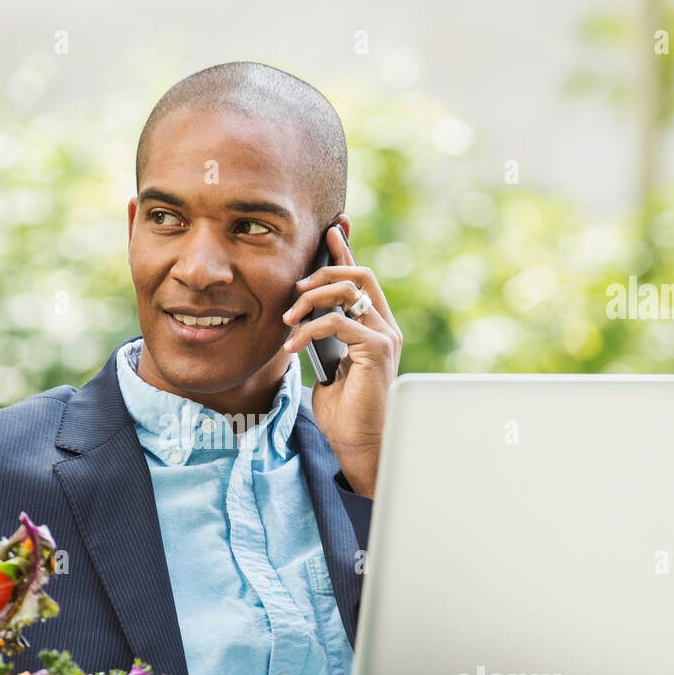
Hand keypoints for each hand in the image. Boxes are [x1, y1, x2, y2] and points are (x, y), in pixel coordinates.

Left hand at [281, 224, 402, 496]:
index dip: (345, 251)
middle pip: (359, 274)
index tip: (328, 231)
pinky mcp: (378, 350)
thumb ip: (323, 339)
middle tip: (294, 289)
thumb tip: (301, 316)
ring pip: (350, 291)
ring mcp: (385, 336)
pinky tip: (291, 347)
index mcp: (375, 326)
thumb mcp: (327, 365)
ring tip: (288, 317)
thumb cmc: (343, 411)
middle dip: (324, 270)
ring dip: (313, 298)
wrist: (358, 444)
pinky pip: (339, 322)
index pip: (361, 278)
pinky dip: (309, 329)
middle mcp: (385, 326)